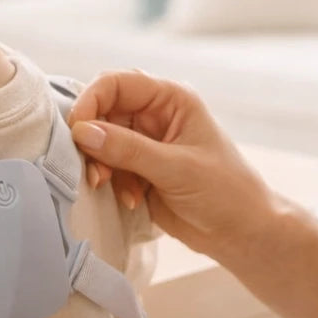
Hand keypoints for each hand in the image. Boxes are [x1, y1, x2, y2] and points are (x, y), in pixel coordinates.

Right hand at [69, 70, 285, 263]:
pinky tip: (131, 200)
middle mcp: (155, 114)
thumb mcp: (177, 169)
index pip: (117, 83)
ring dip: (99, 164)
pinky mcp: (138, 169)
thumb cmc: (225, 192)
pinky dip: (110, 181)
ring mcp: (145, 142)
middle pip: (102, 111)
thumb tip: (82, 131)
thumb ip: (128, 149)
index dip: (91, 101)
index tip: (76, 131)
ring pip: (100, 140)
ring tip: (108, 186)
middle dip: (92, 139)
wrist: (241, 233)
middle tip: (94, 168)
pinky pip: (108, 165)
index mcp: (171, 99)